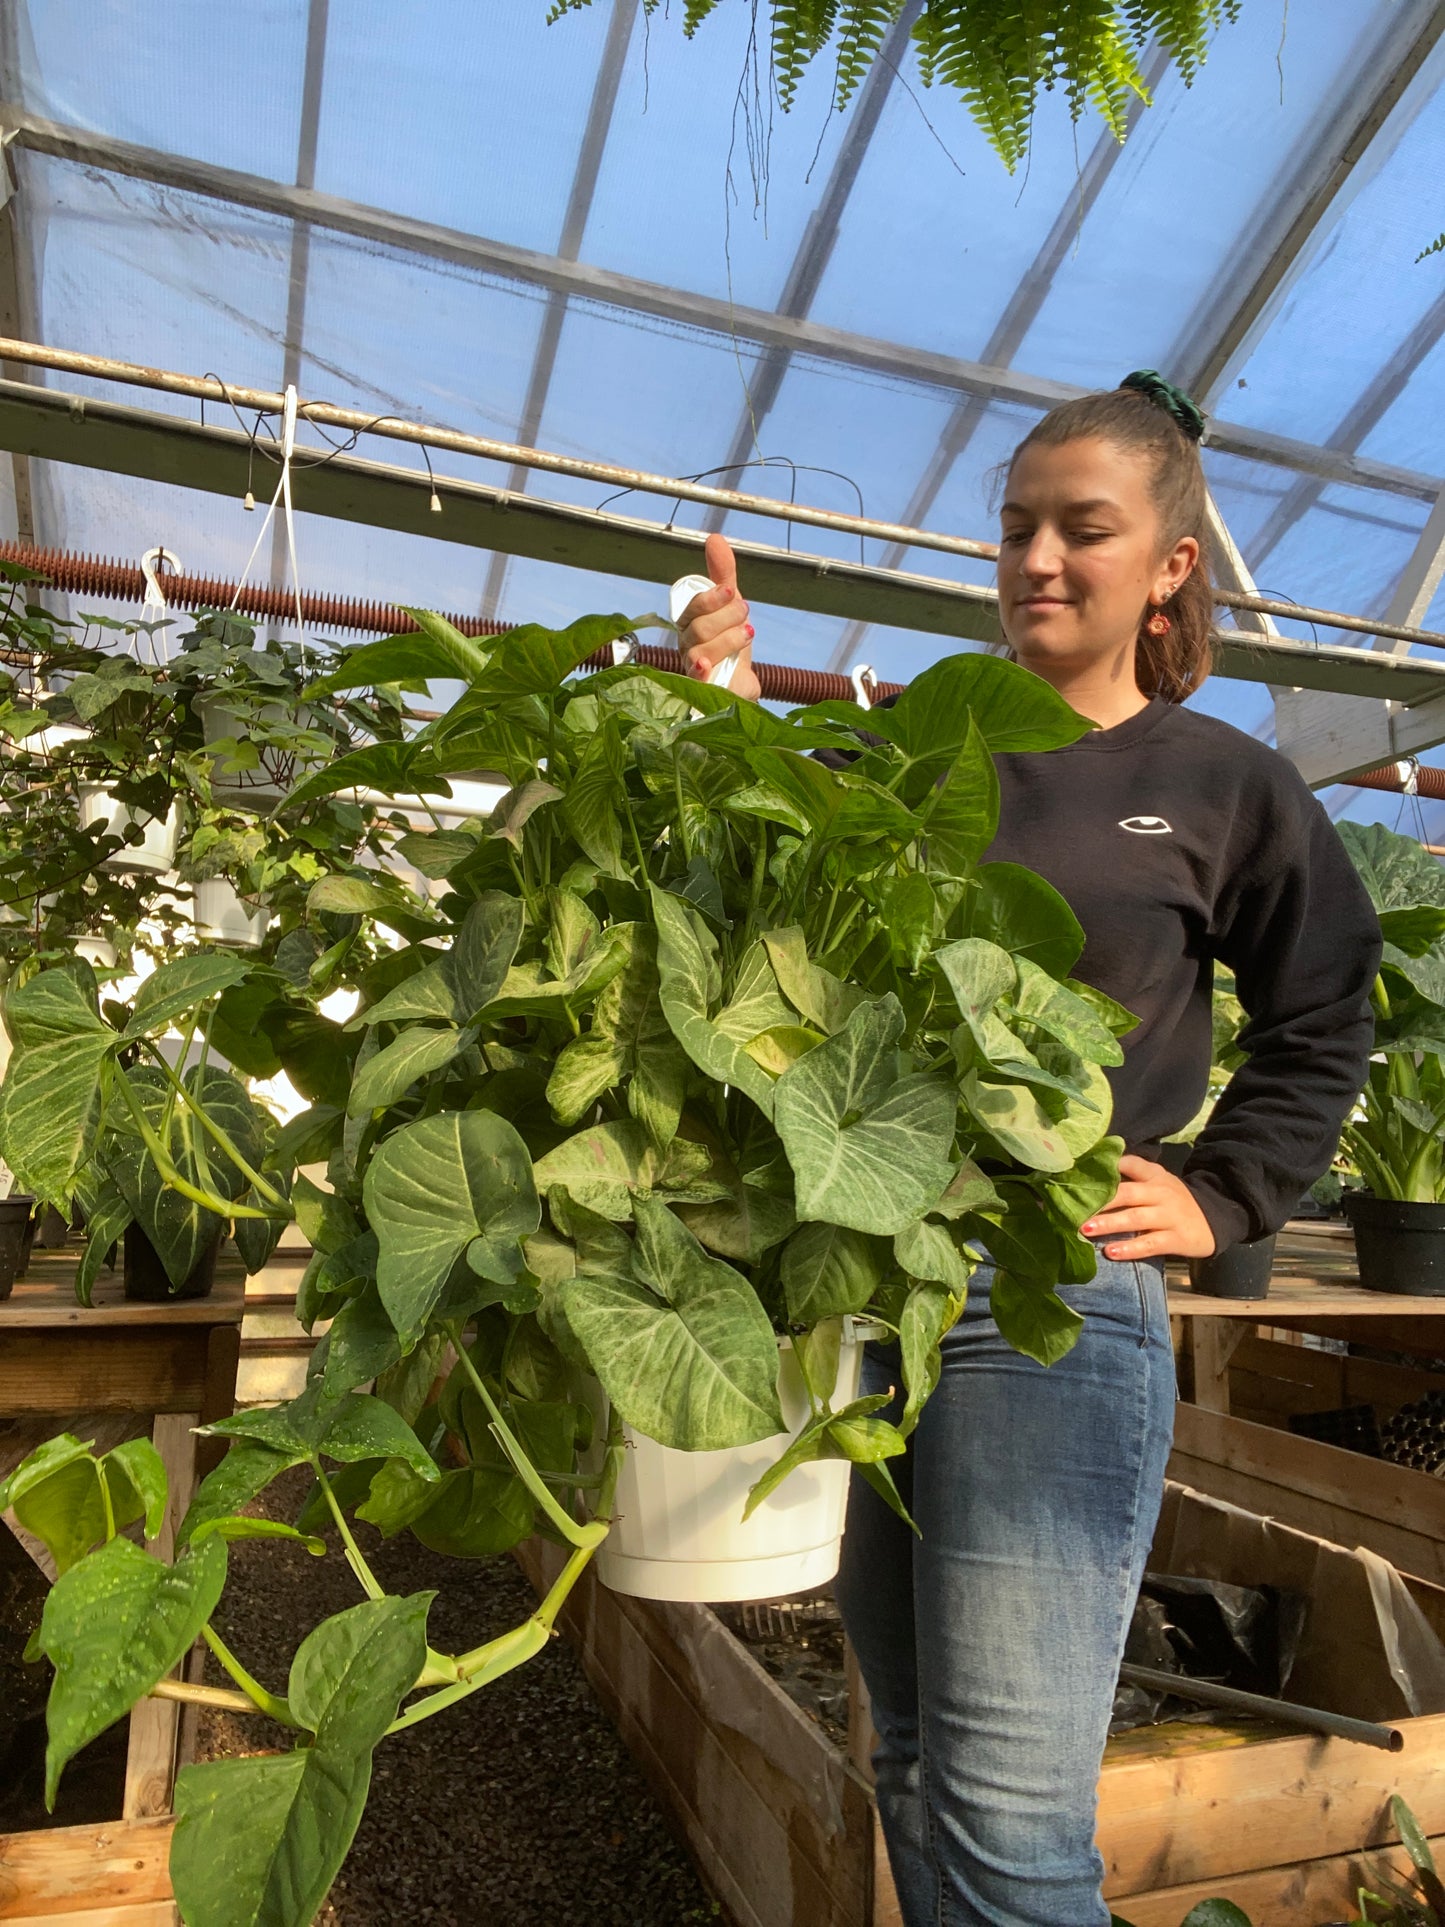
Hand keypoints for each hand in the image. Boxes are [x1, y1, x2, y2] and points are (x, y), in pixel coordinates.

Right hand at [677, 533, 760, 701]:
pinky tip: (707, 666)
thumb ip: (723, 574)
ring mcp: (691, 668)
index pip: (693, 606)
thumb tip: (714, 537)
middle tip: (746, 614)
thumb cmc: (730, 643)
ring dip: (729, 638)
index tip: (732, 591)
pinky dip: (699, 671)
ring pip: (700, 649)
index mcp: (689, 623)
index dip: (711, 598)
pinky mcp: (701, 690)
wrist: (740, 684)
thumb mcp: (731, 605)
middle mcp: (686, 645)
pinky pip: (694, 680)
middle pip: (698, 627)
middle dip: (726, 617)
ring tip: (748, 633)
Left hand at [1079, 1154, 1215, 1261]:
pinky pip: (1150, 1244)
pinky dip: (1130, 1248)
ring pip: (1135, 1218)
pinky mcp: (1177, 1238)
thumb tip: (1089, 1173)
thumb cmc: (1172, 1201)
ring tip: (1085, 1229)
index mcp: (1154, 1175)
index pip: (1129, 1164)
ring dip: (1109, 1224)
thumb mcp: (1157, 1182)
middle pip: (1127, 1193)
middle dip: (1099, 1200)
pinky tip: (1111, 1252)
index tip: (1076, 1172)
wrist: (1214, 1220)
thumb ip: (1131, 1177)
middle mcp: (1161, 1192)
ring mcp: (1169, 1216)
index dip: (1105, 1166)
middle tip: (1072, 1207)